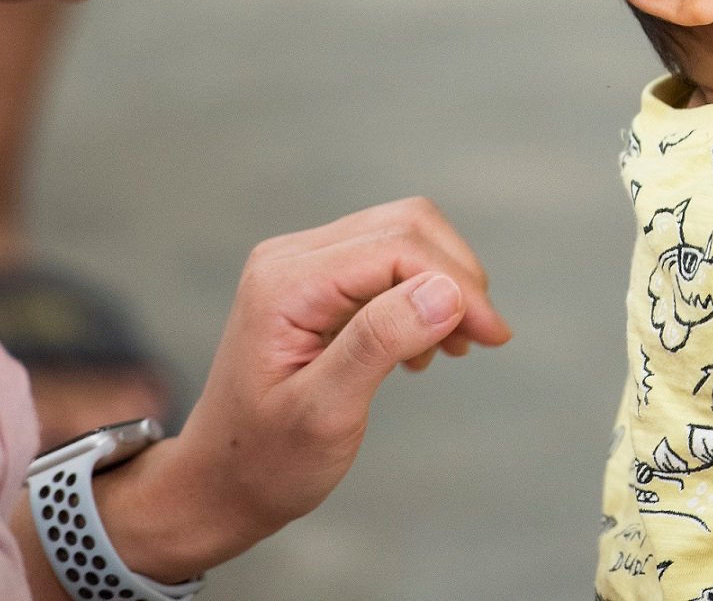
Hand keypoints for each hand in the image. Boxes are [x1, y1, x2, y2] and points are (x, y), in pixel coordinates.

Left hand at [93, 199, 510, 580]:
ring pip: (405, 237)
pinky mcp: (319, 282)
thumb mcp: (323, 413)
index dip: (456, 283)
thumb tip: (447, 292)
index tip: (493, 336)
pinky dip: (424, 294)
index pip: (397, 248)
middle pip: (406, 227)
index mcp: (286, 284)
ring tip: (456, 346)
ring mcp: (303, 266)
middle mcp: (292, 258)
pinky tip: (423, 347)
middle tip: (484, 338)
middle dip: (457, 276)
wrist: (218, 485)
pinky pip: (390, 262)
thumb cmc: (264, 461)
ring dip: (446, 283)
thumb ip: (378, 343)